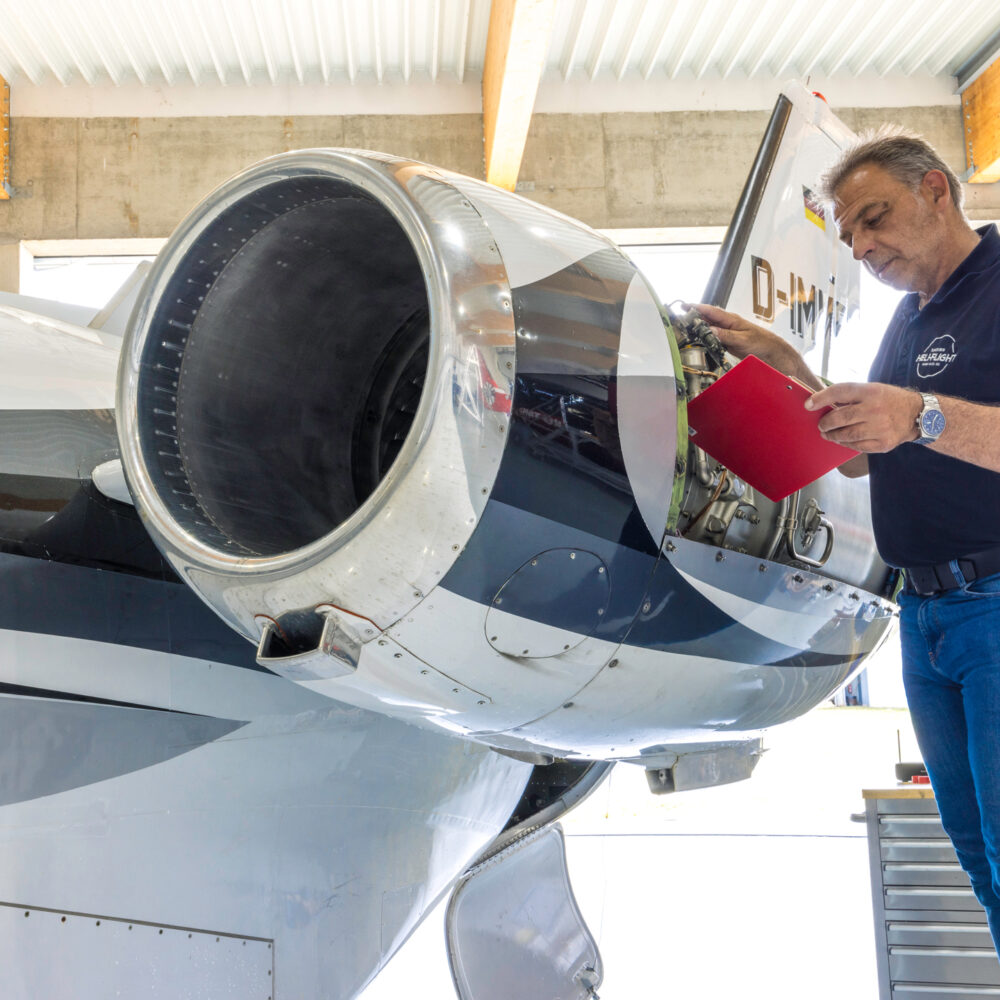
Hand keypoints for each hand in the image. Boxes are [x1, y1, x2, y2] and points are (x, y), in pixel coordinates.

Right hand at [688, 302, 815, 385]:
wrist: (773, 352)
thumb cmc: (762, 343)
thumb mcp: (742, 339)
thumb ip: (726, 335)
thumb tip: (710, 330)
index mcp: (731, 319)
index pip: (711, 311)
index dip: (697, 307)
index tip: (684, 306)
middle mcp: (727, 324)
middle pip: (707, 317)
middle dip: (693, 316)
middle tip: (679, 317)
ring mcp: (727, 332)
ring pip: (709, 327)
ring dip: (698, 326)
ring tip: (685, 328)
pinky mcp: (727, 341)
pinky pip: (712, 336)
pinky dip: (704, 336)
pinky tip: (698, 340)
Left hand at [806, 382, 920, 452]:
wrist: (917, 414)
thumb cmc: (888, 400)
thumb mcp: (872, 390)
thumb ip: (850, 395)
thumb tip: (822, 402)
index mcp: (871, 392)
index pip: (840, 391)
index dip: (821, 398)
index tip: (808, 404)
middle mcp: (875, 409)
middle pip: (841, 417)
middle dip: (826, 422)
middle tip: (821, 425)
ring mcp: (880, 428)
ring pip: (847, 435)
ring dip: (833, 435)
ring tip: (827, 434)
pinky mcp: (883, 443)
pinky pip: (857, 446)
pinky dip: (846, 443)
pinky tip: (842, 440)